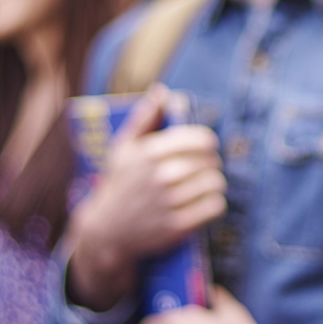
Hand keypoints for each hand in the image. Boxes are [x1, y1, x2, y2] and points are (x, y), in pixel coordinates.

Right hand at [66, 84, 226, 308]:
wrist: (107, 232)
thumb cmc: (119, 184)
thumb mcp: (123, 148)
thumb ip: (144, 119)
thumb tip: (161, 91)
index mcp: (149, 152)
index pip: (200, 139)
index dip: (208, 142)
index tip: (205, 147)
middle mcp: (160, 176)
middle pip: (210, 161)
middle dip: (211, 163)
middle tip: (205, 168)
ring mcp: (169, 202)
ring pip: (215, 183)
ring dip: (215, 183)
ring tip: (207, 184)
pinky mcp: (177, 226)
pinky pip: (214, 207)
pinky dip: (215, 204)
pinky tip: (206, 202)